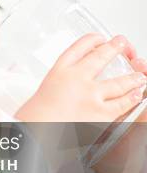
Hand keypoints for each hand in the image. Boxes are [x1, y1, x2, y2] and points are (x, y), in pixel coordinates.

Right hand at [14, 33, 146, 121]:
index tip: (98, 38)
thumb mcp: (43, 92)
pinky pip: (122, 104)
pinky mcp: (100, 113)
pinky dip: (131, 98)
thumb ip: (61, 86)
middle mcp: (76, 78)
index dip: (91, 40)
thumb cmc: (35, 117)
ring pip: (118, 82)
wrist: (35, 133)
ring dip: (132, 77)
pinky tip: (137, 94)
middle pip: (100, 57)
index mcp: (58, 72)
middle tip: (121, 43)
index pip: (77, 48)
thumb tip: (74, 88)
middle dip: (114, 48)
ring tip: (139, 75)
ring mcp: (90, 95)